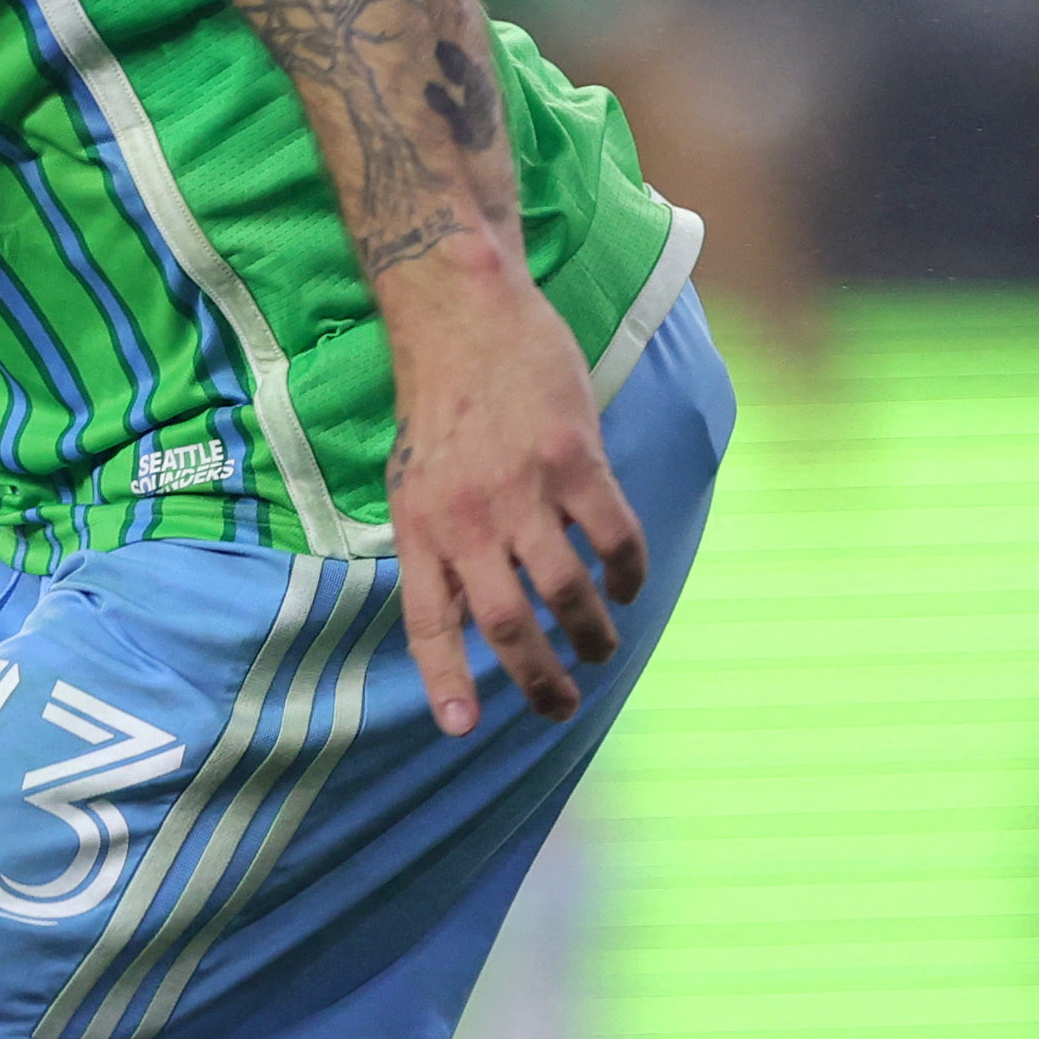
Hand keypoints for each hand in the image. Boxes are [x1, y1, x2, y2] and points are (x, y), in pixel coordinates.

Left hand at [380, 246, 649, 736]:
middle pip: (506, 624)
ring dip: (590, 634)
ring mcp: (520, 487)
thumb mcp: (411, 480)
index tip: (460, 727)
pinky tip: (627, 585)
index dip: (443, 679)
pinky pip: (612, 537)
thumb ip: (437, 547)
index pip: (427, 620)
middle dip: (538, 681)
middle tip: (562, 707)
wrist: (461, 310)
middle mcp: (464, 515)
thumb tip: (466, 620)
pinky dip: (626, 573)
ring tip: (599, 646)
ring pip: (565, 591)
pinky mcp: (571, 457)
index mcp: (418, 525)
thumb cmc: (438, 402)